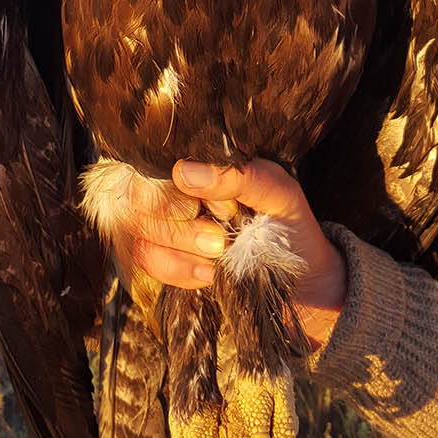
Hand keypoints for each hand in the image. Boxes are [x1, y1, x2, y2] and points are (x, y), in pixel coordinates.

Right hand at [125, 158, 346, 349]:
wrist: (300, 277)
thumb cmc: (288, 224)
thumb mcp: (279, 194)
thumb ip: (240, 177)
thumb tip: (184, 172)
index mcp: (199, 160)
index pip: (155, 164)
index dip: (178, 192)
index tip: (225, 210)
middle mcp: (170, 186)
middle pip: (136, 201)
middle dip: (179, 230)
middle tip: (221, 242)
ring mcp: (160, 223)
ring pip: (139, 236)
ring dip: (178, 254)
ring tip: (218, 258)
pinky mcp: (160, 256)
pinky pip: (146, 263)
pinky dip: (179, 271)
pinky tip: (209, 274)